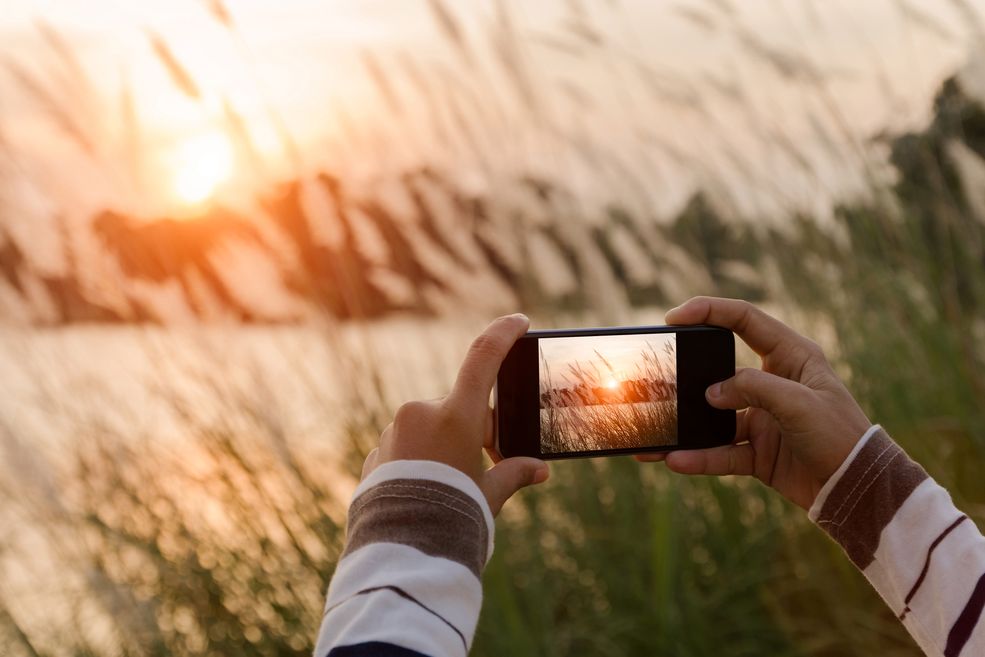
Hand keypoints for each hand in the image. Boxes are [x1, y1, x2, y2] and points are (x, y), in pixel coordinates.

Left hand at [361, 314, 549, 515]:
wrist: (398, 550)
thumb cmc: (450, 517)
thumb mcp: (488, 495)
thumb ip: (512, 474)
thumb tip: (538, 470)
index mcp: (455, 416)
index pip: (483, 357)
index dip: (503, 334)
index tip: (518, 320)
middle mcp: (421, 414)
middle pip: (458, 408)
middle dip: (473, 429)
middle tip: (484, 462)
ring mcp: (394, 431)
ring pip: (429, 428)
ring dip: (443, 446)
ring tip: (448, 486)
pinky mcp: (377, 452)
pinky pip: (405, 446)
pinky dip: (419, 460)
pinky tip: (424, 489)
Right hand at [637, 297, 871, 509]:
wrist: (858, 489)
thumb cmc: (841, 435)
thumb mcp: (799, 403)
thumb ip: (753, 388)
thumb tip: (711, 393)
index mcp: (791, 356)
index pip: (744, 320)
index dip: (709, 311)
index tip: (675, 317)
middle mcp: (773, 382)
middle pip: (720, 369)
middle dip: (686, 375)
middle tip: (656, 376)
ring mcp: (763, 418)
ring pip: (713, 417)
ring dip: (686, 426)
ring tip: (655, 434)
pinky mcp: (758, 451)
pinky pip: (721, 452)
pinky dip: (699, 457)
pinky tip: (677, 460)